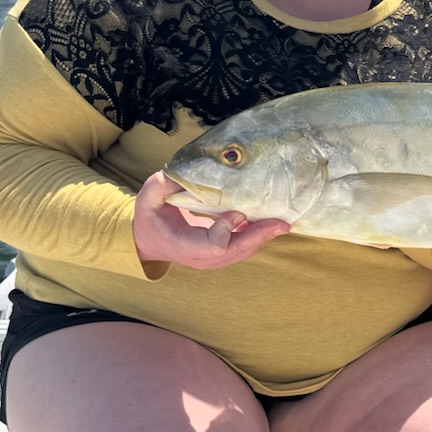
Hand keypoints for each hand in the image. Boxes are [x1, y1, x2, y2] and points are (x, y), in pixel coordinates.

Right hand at [131, 172, 290, 270]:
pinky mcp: (221, 254)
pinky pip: (243, 247)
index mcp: (181, 244)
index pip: (211, 246)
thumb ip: (165, 184)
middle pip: (235, 251)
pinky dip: (258, 235)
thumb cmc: (150, 216)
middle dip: (259, 236)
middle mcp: (200, 257)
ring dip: (263, 236)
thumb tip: (185, 172)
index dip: (226, 231)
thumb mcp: (149, 196)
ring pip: (243, 251)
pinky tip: (272, 221)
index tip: (236, 212)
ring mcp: (212, 259)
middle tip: (282, 223)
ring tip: (283, 222)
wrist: (148, 241)